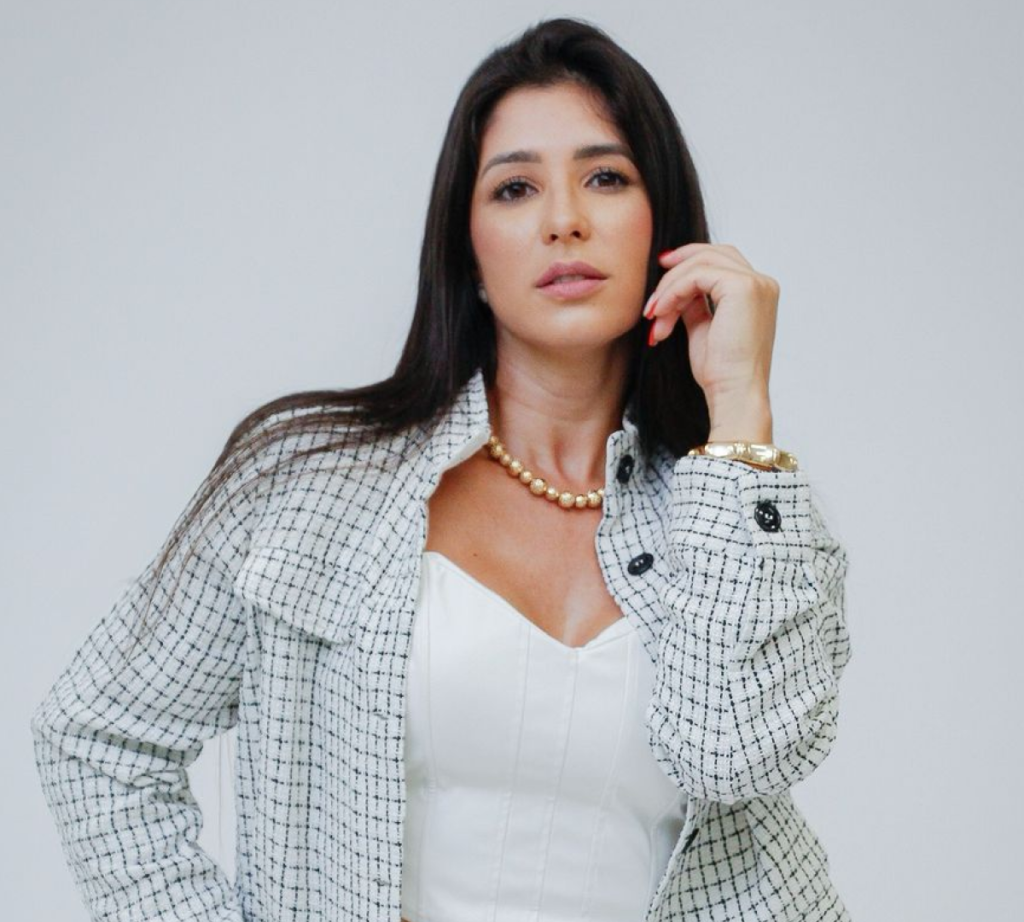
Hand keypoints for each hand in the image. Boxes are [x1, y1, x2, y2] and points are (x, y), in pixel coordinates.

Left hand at [643, 243, 777, 440]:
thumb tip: (677, 289)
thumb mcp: (703, 329)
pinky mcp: (742, 288)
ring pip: (700, 263)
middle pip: (713, 253)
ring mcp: (755, 284)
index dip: (689, 261)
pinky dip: (673, 291)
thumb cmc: (721, 372)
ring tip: (654, 316)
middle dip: (677, 266)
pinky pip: (696, 275)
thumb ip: (695, 304)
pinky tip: (661, 314)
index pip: (722, 261)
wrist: (733, 393)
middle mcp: (762, 283)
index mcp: (757, 293)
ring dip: (669, 288)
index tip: (662, 272)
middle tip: (652, 287)